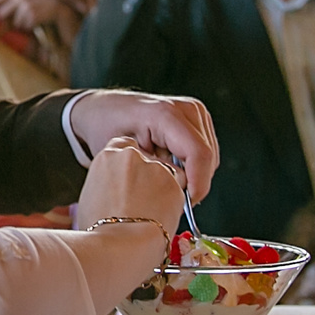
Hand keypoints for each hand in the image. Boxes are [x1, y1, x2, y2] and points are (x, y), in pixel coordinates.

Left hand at [69, 90, 218, 200]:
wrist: (104, 109)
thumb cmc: (105, 129)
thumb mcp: (122, 155)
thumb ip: (152, 172)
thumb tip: (177, 193)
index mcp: (166, 114)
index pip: (199, 154)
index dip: (198, 184)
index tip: (186, 205)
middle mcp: (186, 109)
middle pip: (208, 158)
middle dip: (193, 184)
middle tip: (170, 198)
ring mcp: (195, 112)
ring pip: (210, 159)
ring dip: (192, 176)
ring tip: (164, 177)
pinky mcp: (198, 120)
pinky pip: (204, 154)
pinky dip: (191, 168)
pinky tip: (169, 167)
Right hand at [78, 136, 183, 230]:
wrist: (117, 247)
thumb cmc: (99, 232)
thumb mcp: (90, 199)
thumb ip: (106, 185)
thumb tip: (112, 192)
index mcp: (107, 157)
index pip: (124, 147)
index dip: (130, 165)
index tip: (131, 181)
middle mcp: (132, 156)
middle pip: (148, 159)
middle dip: (149, 177)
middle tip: (142, 202)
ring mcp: (155, 168)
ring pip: (168, 173)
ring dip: (164, 189)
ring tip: (151, 214)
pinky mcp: (174, 184)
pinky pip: (180, 190)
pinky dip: (175, 203)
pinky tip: (161, 218)